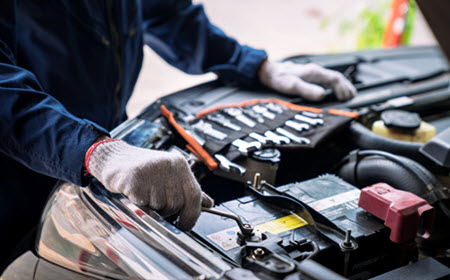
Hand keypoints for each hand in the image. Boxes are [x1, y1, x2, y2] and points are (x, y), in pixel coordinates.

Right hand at [85, 138, 213, 230]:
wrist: (114, 159)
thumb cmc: (144, 170)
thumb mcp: (169, 175)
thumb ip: (188, 189)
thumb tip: (208, 203)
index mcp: (180, 164)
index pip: (194, 195)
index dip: (192, 214)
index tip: (185, 225)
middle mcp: (168, 165)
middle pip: (177, 204)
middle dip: (166, 210)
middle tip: (155, 201)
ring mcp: (152, 171)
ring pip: (160, 206)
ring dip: (152, 207)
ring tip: (144, 193)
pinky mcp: (135, 179)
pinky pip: (144, 204)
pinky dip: (139, 204)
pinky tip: (135, 193)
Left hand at [258, 60, 355, 100]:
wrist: (268, 71)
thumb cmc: (279, 78)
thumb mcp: (291, 86)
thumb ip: (307, 90)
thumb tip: (322, 95)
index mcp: (314, 72)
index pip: (335, 78)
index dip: (343, 88)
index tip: (346, 98)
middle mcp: (315, 70)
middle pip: (336, 77)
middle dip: (346, 87)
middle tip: (352, 98)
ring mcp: (312, 72)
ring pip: (332, 78)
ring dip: (341, 86)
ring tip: (347, 95)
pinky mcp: (309, 75)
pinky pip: (326, 79)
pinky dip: (333, 85)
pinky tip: (333, 91)